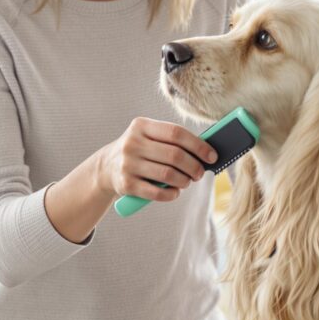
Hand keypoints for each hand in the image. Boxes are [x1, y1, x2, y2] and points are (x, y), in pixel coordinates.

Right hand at [94, 117, 217, 201]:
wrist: (106, 167)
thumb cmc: (140, 150)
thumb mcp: (149, 137)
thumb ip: (173, 141)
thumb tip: (207, 151)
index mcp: (141, 126)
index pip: (176, 133)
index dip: (198, 145)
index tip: (212, 156)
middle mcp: (132, 143)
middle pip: (174, 155)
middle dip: (194, 166)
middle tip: (200, 173)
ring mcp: (128, 164)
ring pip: (167, 175)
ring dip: (184, 181)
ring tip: (187, 182)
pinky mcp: (126, 184)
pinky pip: (157, 192)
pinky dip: (171, 194)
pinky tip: (175, 192)